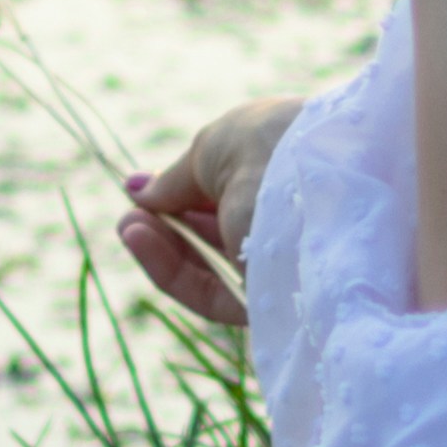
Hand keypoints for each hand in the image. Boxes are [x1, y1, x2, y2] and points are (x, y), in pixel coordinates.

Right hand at [119, 93, 302, 329]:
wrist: (318, 170)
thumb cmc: (272, 142)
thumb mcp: (214, 149)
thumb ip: (176, 180)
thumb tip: (138, 192)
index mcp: (280, 180)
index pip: (223, 201)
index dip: (178, 198)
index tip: (136, 191)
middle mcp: (283, 227)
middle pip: (212, 237)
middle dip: (165, 227)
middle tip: (128, 217)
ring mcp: (278, 267)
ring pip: (207, 268)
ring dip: (161, 247)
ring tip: (128, 226)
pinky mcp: (270, 304)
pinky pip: (209, 294)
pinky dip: (168, 269)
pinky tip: (139, 235)